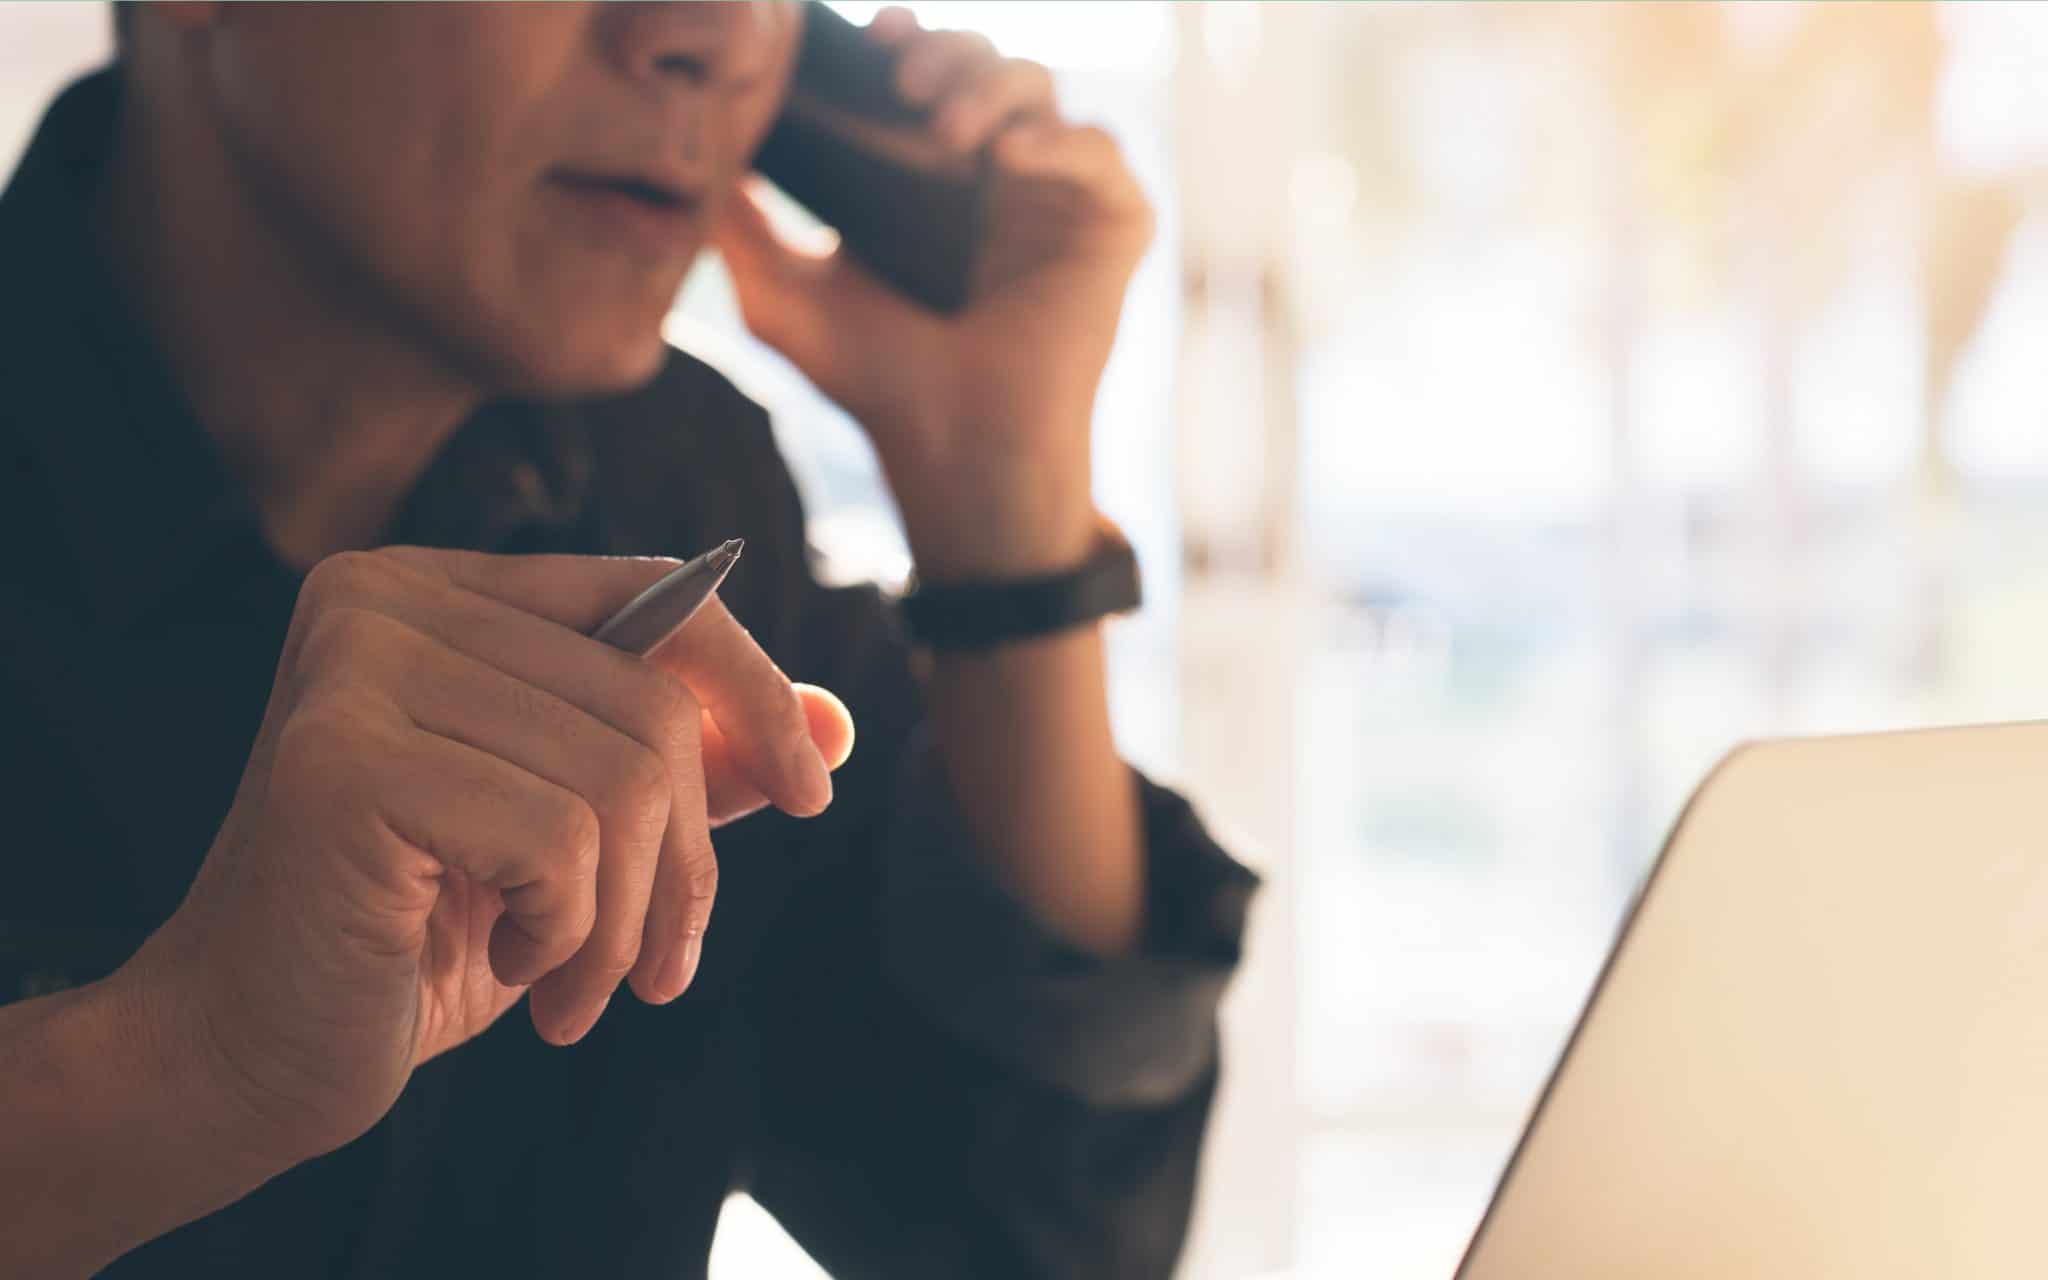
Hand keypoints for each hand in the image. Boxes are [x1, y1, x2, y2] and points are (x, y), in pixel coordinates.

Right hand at [120, 546, 852, 1170]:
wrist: (249, 1051)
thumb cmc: (424, 935)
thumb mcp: (585, 839)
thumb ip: (693, 766)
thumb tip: (836, 724)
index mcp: (442, 589)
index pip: (654, 593)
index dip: (753, 690)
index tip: (809, 796)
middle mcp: (385, 596)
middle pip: (652, 704)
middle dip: (683, 865)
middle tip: (651, 974)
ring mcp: (355, 664)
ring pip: (621, 777)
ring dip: (623, 920)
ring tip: (569, 987)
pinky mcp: (342, 756)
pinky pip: (559, 837)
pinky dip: (562, 931)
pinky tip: (499, 963)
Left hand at [716, 6, 1154, 579]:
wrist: (952, 453)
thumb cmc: (880, 380)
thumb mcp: (782, 292)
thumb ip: (740, 224)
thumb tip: (695, 154)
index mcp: (936, 169)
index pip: (928, 68)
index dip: (907, 36)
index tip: (872, 36)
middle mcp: (1003, 169)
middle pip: (990, 60)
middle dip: (949, 51)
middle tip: (903, 79)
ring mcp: (1062, 194)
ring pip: (1044, 90)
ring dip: (992, 86)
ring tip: (944, 128)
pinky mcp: (1116, 226)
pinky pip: (1103, 153)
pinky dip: (1058, 141)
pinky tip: (1005, 158)